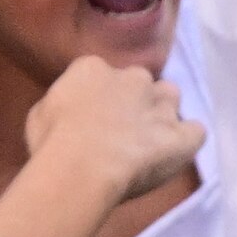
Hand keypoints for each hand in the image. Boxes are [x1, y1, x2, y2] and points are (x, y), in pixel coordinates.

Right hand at [28, 59, 204, 222]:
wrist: (81, 168)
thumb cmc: (51, 143)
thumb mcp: (40, 116)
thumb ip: (63, 105)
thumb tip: (71, 110)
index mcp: (93, 68)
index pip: (100, 74)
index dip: (97, 97)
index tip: (89, 118)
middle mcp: (133, 78)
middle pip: (139, 82)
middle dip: (133, 100)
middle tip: (117, 130)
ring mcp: (161, 106)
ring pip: (171, 97)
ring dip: (162, 112)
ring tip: (148, 140)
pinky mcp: (182, 135)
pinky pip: (196, 131)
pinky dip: (187, 139)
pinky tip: (174, 151)